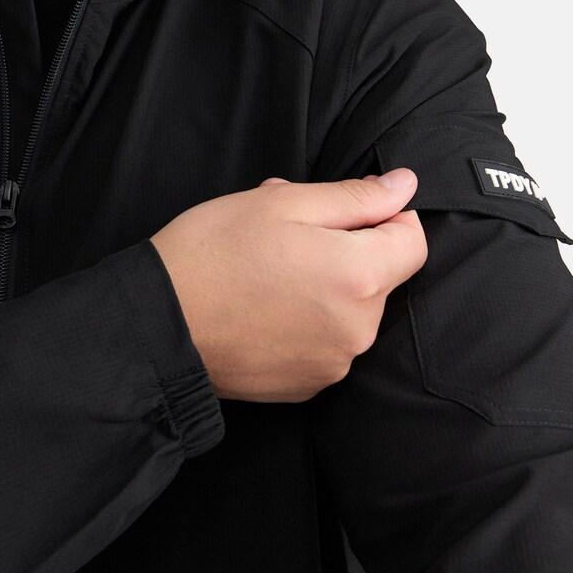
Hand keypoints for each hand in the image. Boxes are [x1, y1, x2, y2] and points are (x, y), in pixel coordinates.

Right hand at [150, 169, 425, 401]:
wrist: (158, 325)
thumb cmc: (214, 252)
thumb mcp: (283, 203)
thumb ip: (355, 196)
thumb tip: (405, 185)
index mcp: (361, 277)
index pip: (413, 240)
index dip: (385, 216)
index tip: (342, 209)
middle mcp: (359, 329)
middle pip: (381, 276)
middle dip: (345, 249)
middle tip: (287, 234)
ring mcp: (334, 364)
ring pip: (351, 309)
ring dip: (325, 286)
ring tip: (267, 270)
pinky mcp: (308, 386)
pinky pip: (326, 342)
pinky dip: (306, 321)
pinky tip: (262, 306)